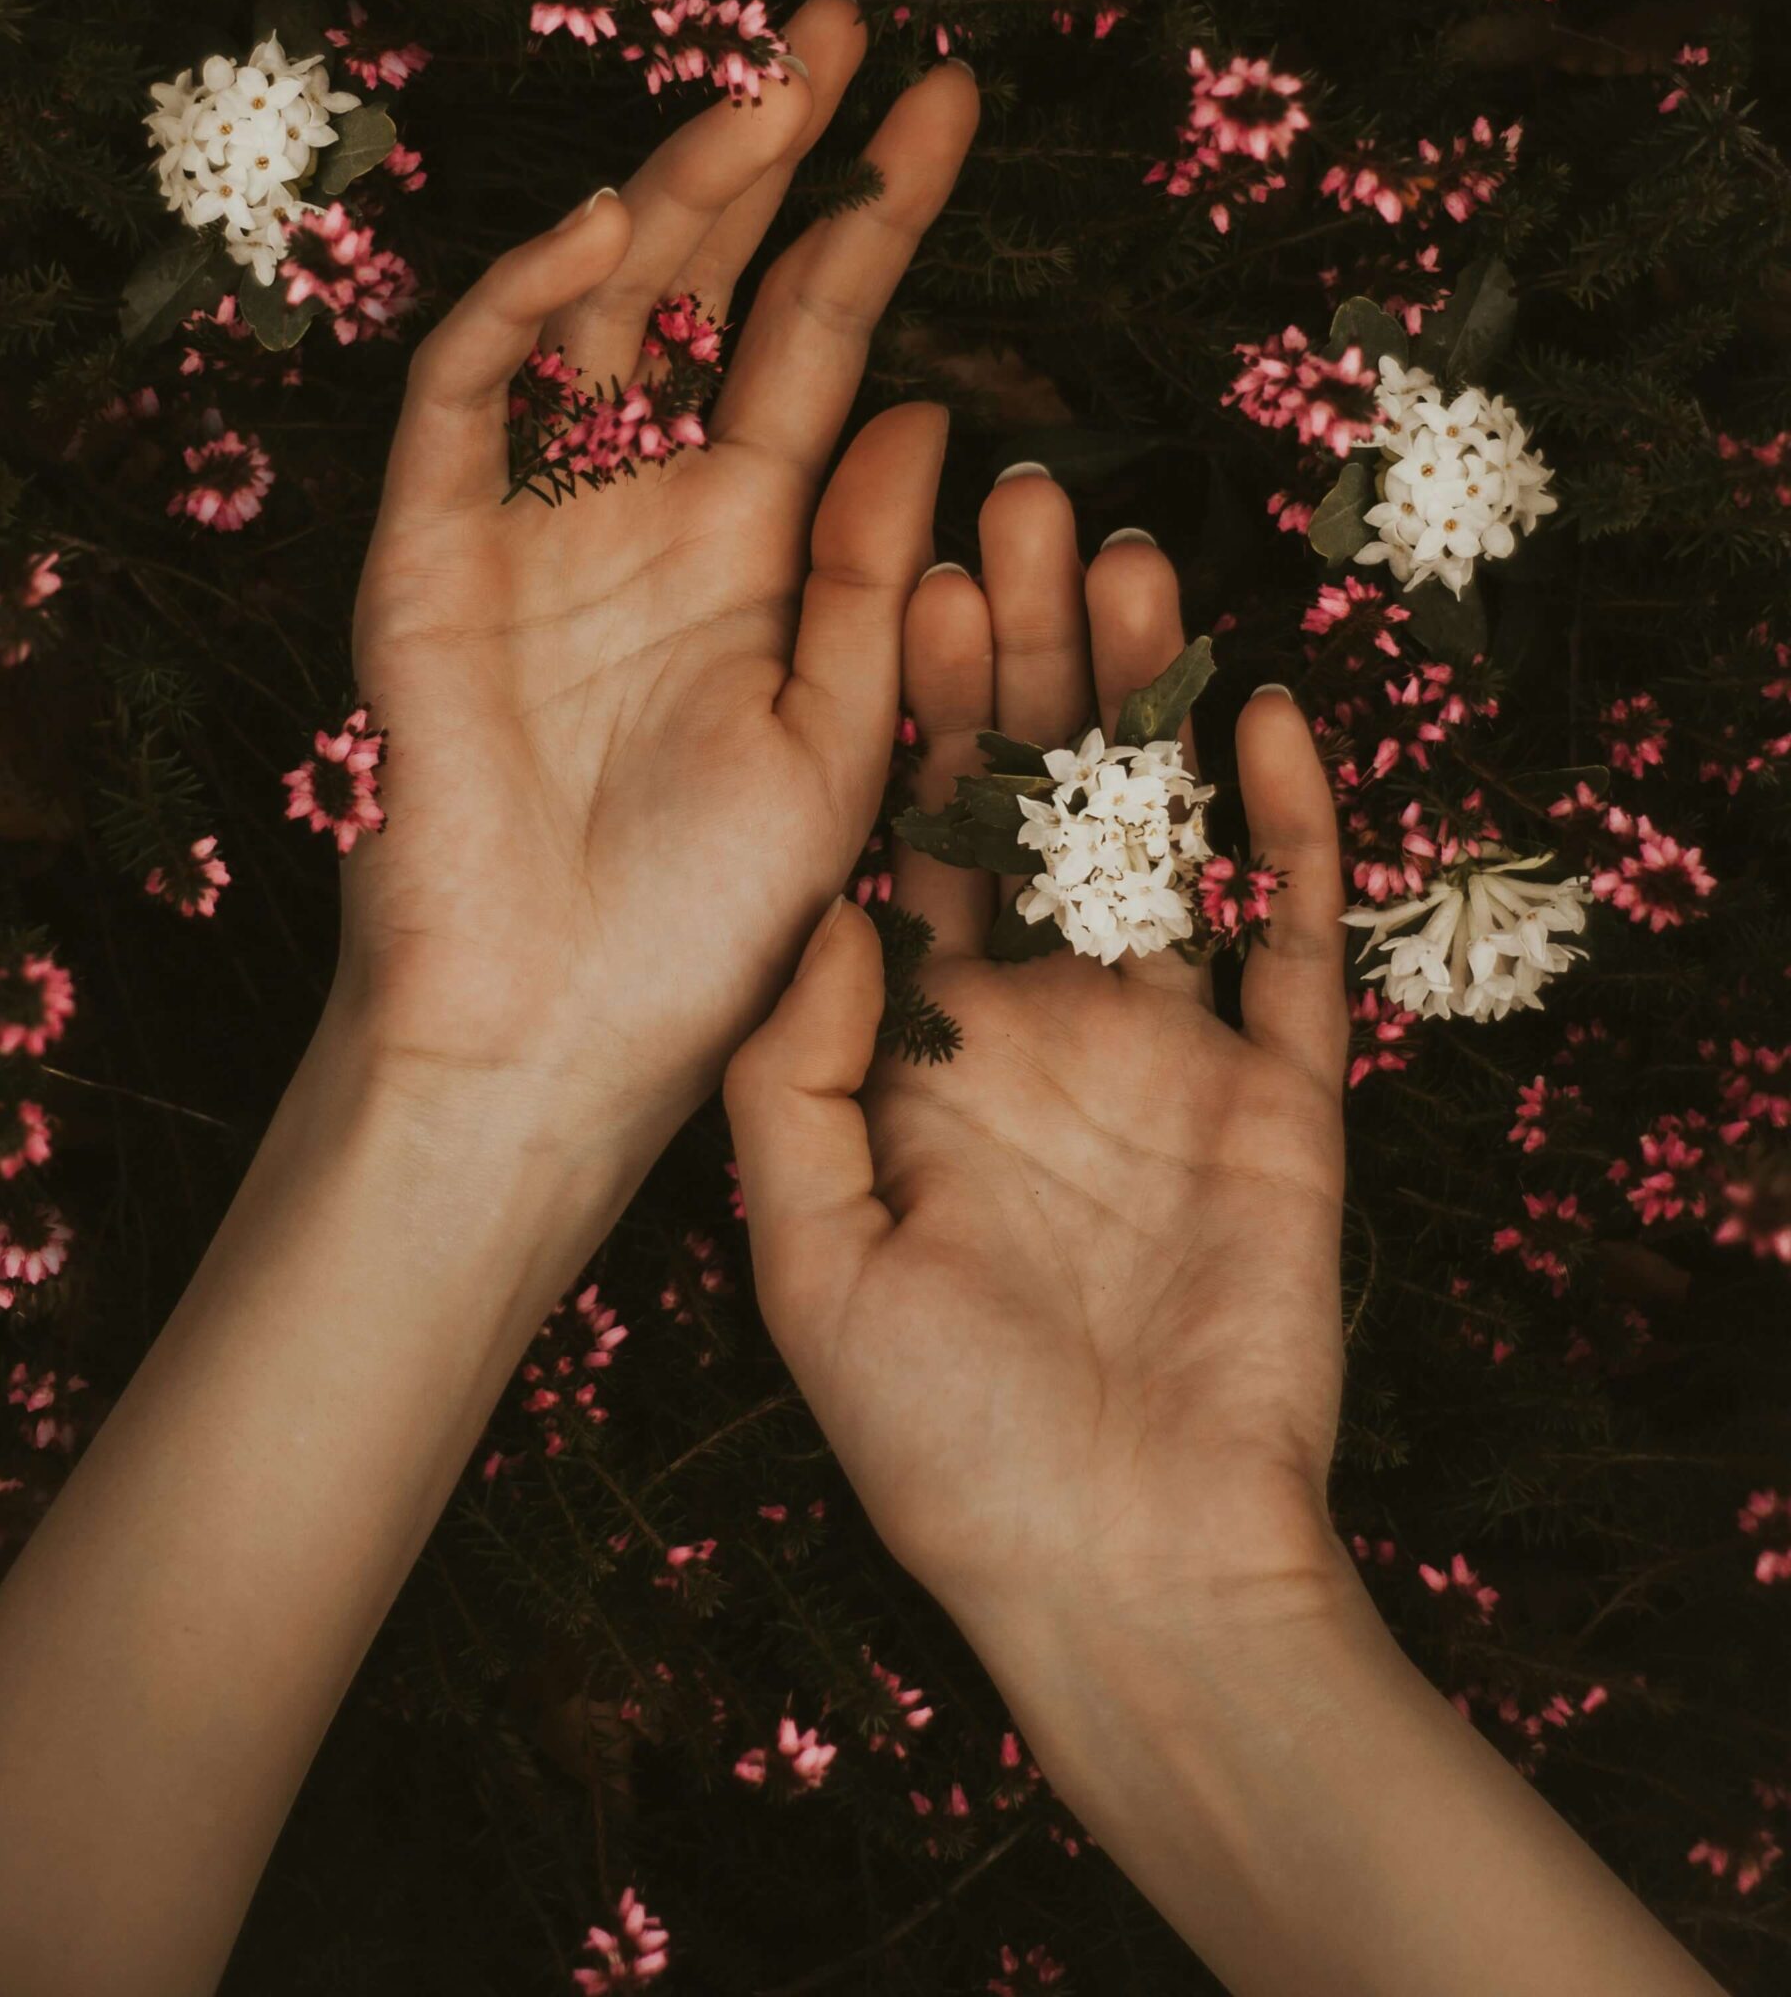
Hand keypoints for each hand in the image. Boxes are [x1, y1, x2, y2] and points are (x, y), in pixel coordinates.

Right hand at [341, 0, 979, 1171]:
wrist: (557, 1037)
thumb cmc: (709, 922)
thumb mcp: (840, 738)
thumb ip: (871, 575)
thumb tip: (928, 407)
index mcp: (752, 544)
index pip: (823, 338)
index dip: (877, 216)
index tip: (949, 102)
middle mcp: (644, 505)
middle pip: (710, 286)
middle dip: (772, 150)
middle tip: (844, 25)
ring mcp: (533, 518)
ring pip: (592, 309)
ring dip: (672, 194)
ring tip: (767, 92)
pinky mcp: (427, 553)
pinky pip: (464, 397)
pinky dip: (521, 306)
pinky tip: (609, 231)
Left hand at [724, 481, 1354, 1648]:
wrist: (1122, 1573)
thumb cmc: (947, 1445)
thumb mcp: (813, 1262)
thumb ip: (796, 1080)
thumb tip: (820, 916)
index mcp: (927, 1047)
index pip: (915, 842)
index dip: (910, 714)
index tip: (900, 580)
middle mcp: (1045, 1023)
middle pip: (1038, 805)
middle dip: (1029, 663)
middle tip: (1021, 509)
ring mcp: (1170, 1050)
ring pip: (1157, 839)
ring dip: (1146, 707)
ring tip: (1129, 566)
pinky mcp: (1283, 1096)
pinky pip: (1286, 941)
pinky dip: (1278, 833)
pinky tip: (1258, 718)